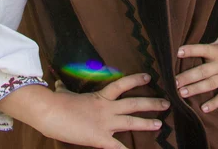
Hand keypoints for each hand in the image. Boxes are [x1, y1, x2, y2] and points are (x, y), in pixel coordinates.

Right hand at [0, 73, 168, 148]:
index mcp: (99, 97)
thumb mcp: (63, 93)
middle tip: (166, 103)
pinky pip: (117, 148)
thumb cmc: (55, 102)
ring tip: (160, 123)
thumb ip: (64, 89)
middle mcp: (106, 109)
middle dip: (151, 103)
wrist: (50, 111)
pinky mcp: (99, 138)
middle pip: (133, 103)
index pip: (122, 85)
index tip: (148, 76)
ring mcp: (105, 123)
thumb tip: (57, 83)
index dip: (135, 80)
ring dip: (147, 123)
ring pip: (131, 122)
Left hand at [176, 29, 217, 113]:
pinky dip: (214, 104)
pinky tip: (204, 109)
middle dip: (186, 77)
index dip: (190, 50)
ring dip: (194, 90)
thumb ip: (212, 33)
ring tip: (181, 93)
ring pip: (208, 85)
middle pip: (201, 71)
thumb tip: (198, 23)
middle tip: (172, 82)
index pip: (201, 49)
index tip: (177, 52)